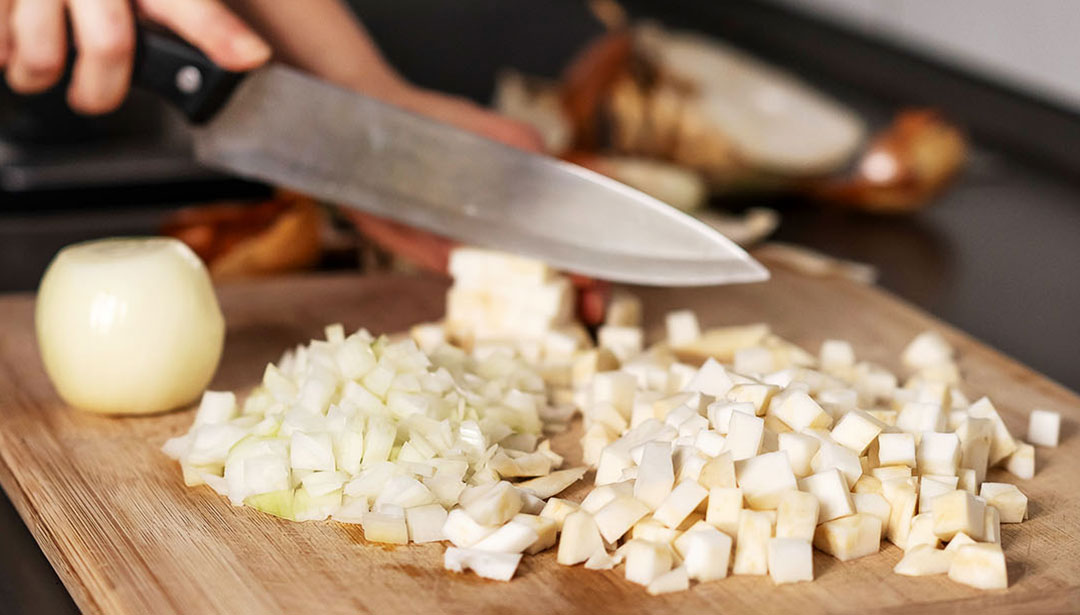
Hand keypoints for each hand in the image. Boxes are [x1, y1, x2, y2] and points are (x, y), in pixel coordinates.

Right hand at [0, 0, 270, 113]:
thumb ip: (175, 14)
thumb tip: (244, 56)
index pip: (186, 4)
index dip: (219, 33)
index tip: (251, 57)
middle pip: (109, 45)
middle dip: (101, 91)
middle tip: (94, 97)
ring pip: (44, 55)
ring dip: (39, 76)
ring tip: (42, 64)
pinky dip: (3, 55)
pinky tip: (12, 42)